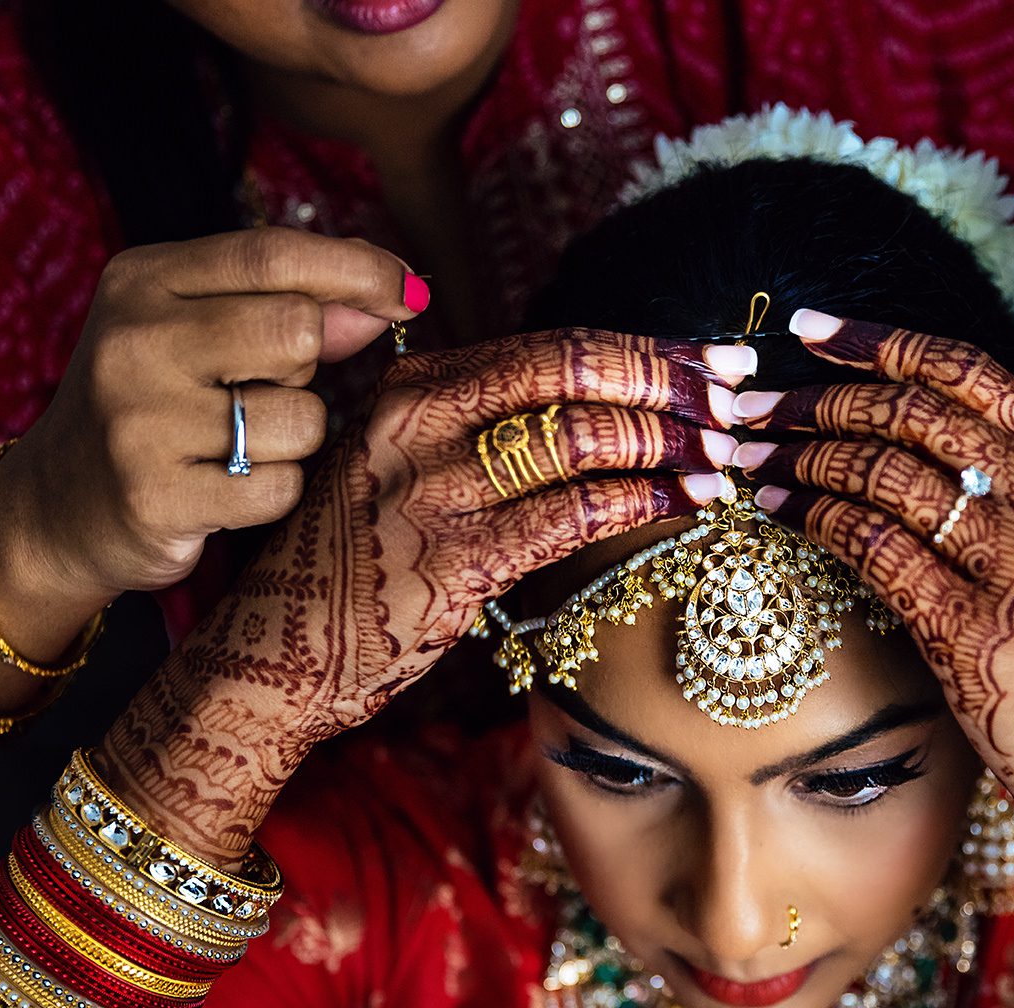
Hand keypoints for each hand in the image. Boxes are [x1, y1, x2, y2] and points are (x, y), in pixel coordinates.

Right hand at [0, 227, 425, 621]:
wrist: (58, 506)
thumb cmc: (155, 405)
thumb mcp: (202, 332)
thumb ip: (289, 305)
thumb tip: (387, 298)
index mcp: (143, 279)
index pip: (271, 255)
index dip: (356, 269)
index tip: (410, 289)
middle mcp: (133, 340)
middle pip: (297, 331)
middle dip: (305, 368)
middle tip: (259, 391)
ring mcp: (139, 421)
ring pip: (301, 418)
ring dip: (293, 440)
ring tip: (233, 446)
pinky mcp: (156, 497)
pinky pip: (280, 487)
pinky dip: (274, 492)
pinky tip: (225, 489)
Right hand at [97, 328, 747, 859]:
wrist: (274, 655)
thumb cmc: (353, 565)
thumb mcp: (399, 467)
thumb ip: (478, 429)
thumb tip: (598, 408)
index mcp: (413, 387)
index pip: (551, 346)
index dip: (644, 350)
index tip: (710, 357)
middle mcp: (420, 421)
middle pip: (574, 371)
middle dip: (672, 379)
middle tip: (739, 394)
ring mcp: (434, 488)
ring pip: (583, 436)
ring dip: (672, 442)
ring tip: (728, 456)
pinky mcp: (454, 558)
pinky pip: (575, 513)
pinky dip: (647, 500)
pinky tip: (691, 502)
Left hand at [739, 312, 1013, 1005]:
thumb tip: (936, 444)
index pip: (971, 375)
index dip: (880, 343)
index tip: (810, 330)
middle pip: (916, 414)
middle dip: (820, 398)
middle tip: (756, 403)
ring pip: (887, 472)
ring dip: (802, 455)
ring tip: (751, 458)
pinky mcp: (972, 630)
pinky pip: (873, 547)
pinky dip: (814, 516)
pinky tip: (779, 511)